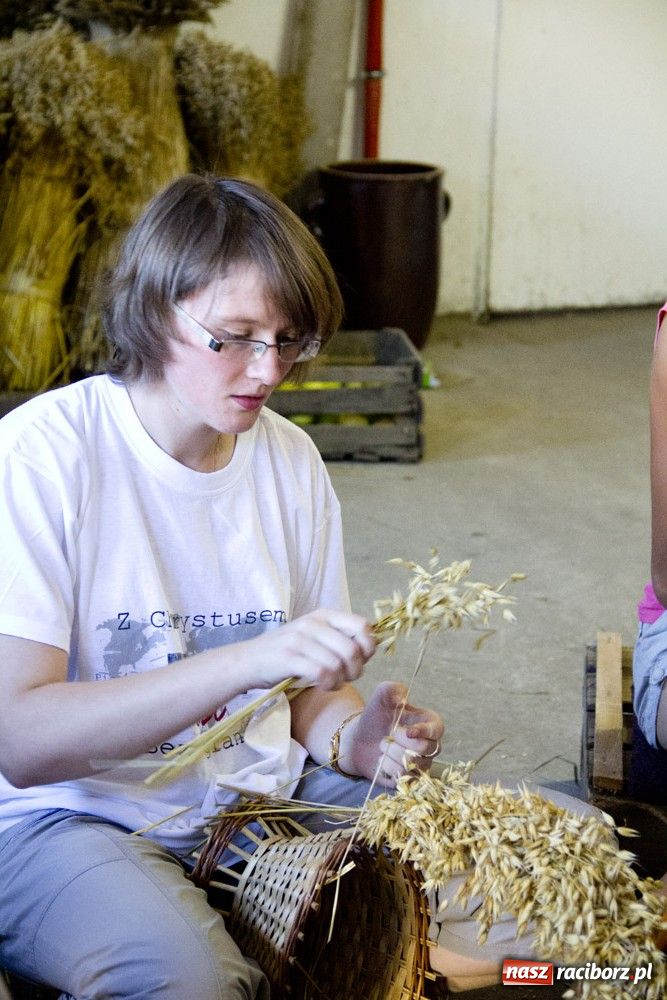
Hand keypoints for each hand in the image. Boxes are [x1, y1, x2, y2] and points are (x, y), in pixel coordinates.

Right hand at [241, 608, 375, 690]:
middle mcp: (312, 623)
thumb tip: (370, 647)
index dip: (368, 647)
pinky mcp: (289, 657)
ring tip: (333, 684)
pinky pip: (322, 673)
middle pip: (352, 650)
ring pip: (338, 664)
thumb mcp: (314, 636)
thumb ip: (338, 638)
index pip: (362, 626)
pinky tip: (322, 686)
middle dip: (356, 670)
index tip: (360, 660)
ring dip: (341, 681)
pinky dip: (328, 685)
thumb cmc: (286, 652)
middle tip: (347, 678)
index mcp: (323, 615)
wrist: (248, 661)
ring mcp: (300, 639)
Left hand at [340, 680, 443, 785]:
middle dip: (401, 742)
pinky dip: (387, 767)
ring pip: (413, 764)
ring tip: (383, 746)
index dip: (425, 731)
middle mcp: (430, 745)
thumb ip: (392, 689)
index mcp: (429, 723)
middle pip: (426, 749)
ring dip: (391, 754)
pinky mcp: (409, 780)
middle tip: (389, 734)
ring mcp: (421, 764)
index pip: (438, 729)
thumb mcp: (381, 696)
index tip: (408, 731)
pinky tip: (381, 760)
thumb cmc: (375, 716)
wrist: (358, 739)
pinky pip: (403, 778)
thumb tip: (403, 699)